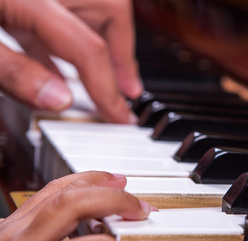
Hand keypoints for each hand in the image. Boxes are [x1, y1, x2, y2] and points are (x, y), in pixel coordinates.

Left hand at [0, 0, 142, 122]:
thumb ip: (12, 71)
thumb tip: (57, 100)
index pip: (88, 46)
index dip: (107, 88)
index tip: (118, 116)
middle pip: (109, 10)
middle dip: (123, 54)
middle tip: (127, 91)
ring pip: (94, 11)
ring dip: (105, 47)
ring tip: (108, 82)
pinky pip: (64, 16)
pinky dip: (75, 43)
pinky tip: (65, 71)